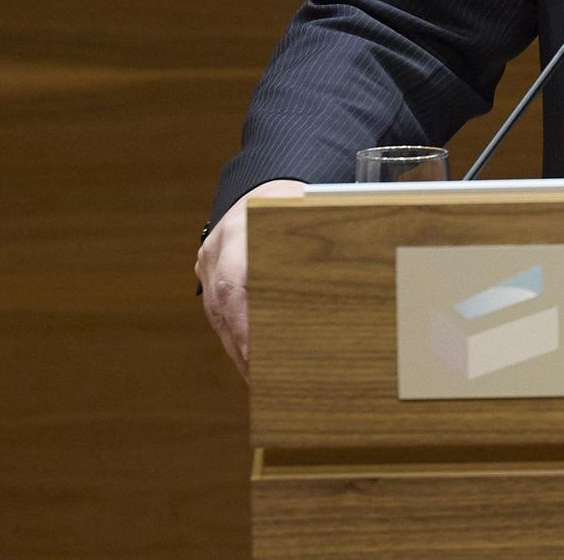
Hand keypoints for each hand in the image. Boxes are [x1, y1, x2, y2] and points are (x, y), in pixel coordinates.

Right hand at [195, 179, 306, 379]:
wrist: (263, 183)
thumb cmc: (295, 202)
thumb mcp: (307, 214)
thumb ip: (319, 243)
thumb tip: (356, 279)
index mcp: (242, 229)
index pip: (235, 283)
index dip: (243, 323)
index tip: (257, 354)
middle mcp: (218, 246)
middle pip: (222, 306)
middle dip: (241, 346)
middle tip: (263, 380)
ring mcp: (207, 259)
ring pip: (216, 314)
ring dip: (236, 347)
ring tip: (259, 378)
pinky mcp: (207, 271)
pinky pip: (216, 310)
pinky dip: (233, 334)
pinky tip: (249, 358)